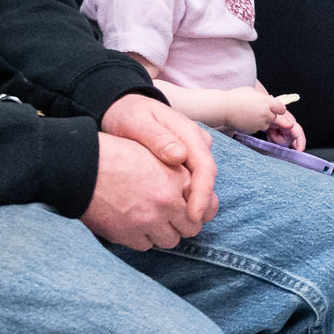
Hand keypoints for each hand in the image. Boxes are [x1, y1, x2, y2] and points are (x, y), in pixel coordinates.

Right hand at [83, 135, 201, 249]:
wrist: (80, 167)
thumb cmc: (114, 154)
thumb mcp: (153, 152)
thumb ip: (177, 170)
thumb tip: (193, 187)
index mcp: (178, 178)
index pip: (207, 206)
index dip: (199, 210)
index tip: (192, 211)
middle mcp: (168, 201)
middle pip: (191, 228)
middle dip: (183, 224)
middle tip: (171, 218)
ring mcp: (149, 220)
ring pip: (170, 240)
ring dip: (163, 233)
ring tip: (151, 221)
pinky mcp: (129, 234)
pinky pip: (146, 246)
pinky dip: (142, 238)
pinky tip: (133, 225)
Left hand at [103, 93, 216, 227]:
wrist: (125, 105)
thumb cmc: (128, 114)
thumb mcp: (137, 122)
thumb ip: (158, 138)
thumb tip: (180, 156)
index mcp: (188, 133)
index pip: (205, 168)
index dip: (202, 195)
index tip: (193, 216)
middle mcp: (196, 143)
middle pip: (208, 178)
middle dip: (203, 205)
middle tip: (190, 228)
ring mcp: (192, 151)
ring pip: (202, 181)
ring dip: (196, 203)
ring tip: (183, 225)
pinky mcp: (185, 158)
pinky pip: (192, 180)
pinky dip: (187, 197)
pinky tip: (176, 212)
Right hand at [216, 86, 305, 147]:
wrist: (223, 108)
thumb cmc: (236, 97)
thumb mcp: (252, 92)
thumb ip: (264, 98)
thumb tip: (271, 100)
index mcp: (266, 103)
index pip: (281, 108)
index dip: (278, 108)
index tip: (275, 107)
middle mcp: (265, 114)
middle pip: (274, 117)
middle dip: (269, 114)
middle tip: (258, 109)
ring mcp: (259, 123)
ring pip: (267, 124)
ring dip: (262, 120)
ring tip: (250, 114)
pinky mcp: (253, 130)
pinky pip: (257, 128)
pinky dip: (254, 125)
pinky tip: (246, 119)